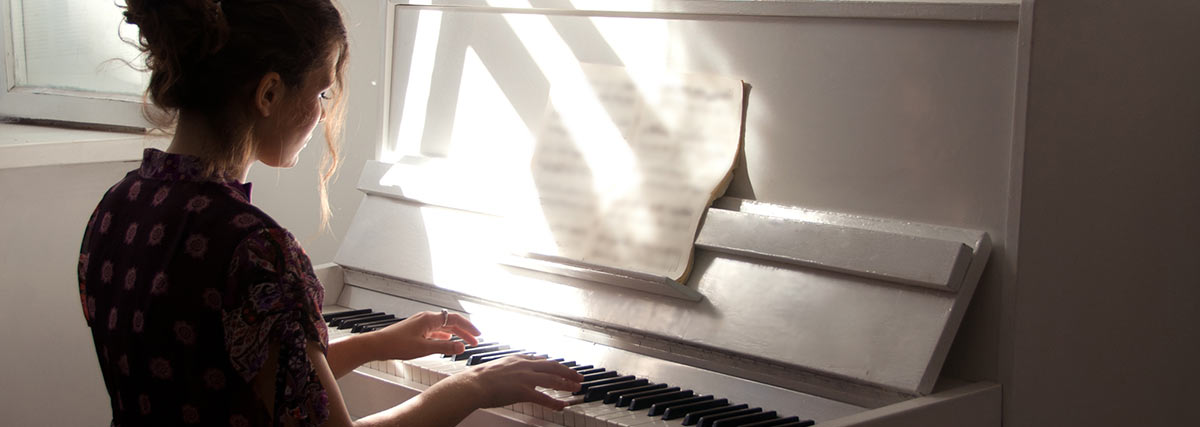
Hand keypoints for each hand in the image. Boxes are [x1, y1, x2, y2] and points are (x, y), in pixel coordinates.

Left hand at [368, 310, 481, 360]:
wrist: (377, 345)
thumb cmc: (396, 345)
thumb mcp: (423, 349)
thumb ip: (444, 348)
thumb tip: (461, 347)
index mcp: (429, 319)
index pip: (455, 319)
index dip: (468, 327)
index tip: (477, 334)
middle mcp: (426, 318)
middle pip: (450, 323)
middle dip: (464, 332)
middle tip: (474, 341)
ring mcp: (421, 324)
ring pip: (443, 327)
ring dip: (455, 334)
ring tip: (464, 342)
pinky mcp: (416, 330)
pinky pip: (435, 331)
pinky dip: (444, 336)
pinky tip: (446, 341)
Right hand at [437, 354, 584, 410]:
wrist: (473, 384)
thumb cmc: (479, 378)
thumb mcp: (497, 366)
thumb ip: (508, 367)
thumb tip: (511, 370)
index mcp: (517, 359)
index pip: (540, 360)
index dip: (553, 364)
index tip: (561, 367)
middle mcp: (524, 365)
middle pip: (552, 366)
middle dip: (567, 371)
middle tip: (578, 376)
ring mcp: (525, 377)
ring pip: (552, 379)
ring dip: (566, 383)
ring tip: (575, 388)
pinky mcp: (523, 390)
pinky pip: (543, 397)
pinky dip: (554, 402)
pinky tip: (561, 406)